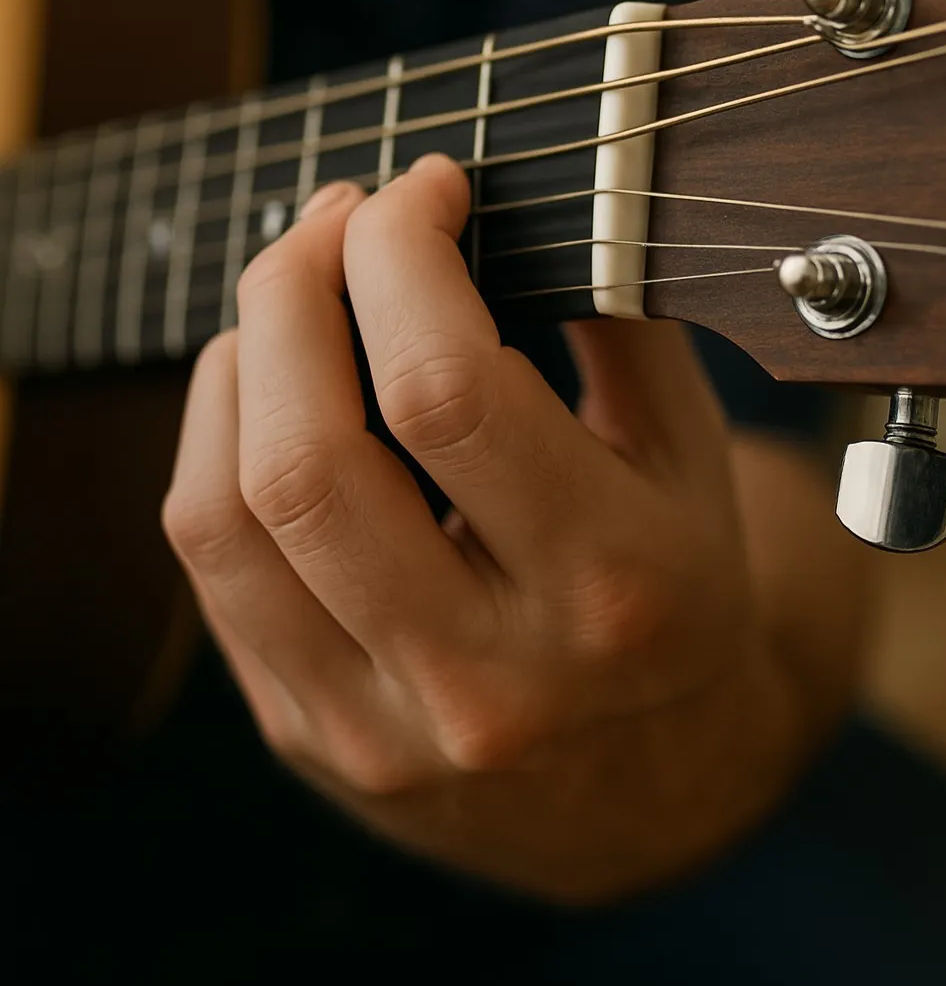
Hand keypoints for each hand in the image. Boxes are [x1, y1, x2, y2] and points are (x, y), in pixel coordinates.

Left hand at [162, 155, 866, 900]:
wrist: (659, 795)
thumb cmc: (677, 594)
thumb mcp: (690, 458)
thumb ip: (614, 321)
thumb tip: (504, 196)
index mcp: (613, 590)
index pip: (446, 390)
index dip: (403, 255)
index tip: (421, 190)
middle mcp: (489, 679)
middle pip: (308, 455)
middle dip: (293, 289)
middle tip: (332, 217)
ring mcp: (383, 727)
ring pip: (229, 515)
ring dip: (238, 362)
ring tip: (291, 297)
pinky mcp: (313, 740)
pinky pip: (215, 571)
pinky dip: (218, 447)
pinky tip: (265, 393)